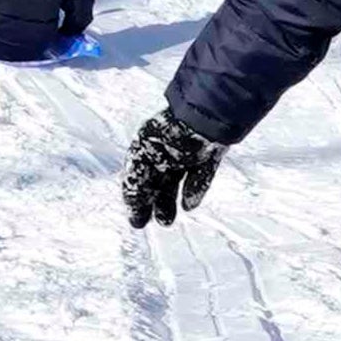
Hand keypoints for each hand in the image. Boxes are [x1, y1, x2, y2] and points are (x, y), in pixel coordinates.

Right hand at [122, 113, 224, 230]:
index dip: (135, 197)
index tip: (136, 218)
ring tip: (166, 221)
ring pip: (175, 181)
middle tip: (146, 222)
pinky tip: (188, 205)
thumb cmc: (168, 133)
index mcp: (147, 145)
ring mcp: (188, 153)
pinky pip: (200, 176)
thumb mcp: (143, 158)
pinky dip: (194, 191)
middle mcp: (166, 149)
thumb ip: (136, 181)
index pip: (137, 175)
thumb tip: (132, 202)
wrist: (204, 117)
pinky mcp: (208, 155)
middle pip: (156, 180)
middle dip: (151, 202)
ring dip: (169, 201)